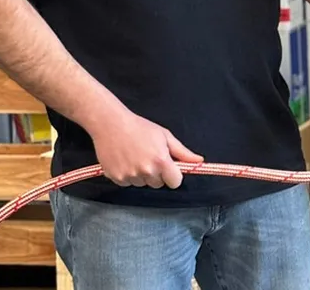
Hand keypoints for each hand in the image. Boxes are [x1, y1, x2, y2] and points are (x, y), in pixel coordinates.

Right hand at [88, 107, 203, 188]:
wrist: (111, 124)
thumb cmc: (140, 127)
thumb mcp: (165, 136)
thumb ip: (182, 152)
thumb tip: (199, 161)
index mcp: (161, 161)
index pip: (175, 182)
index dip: (173, 175)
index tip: (169, 167)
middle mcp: (146, 171)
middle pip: (158, 184)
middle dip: (157, 174)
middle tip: (149, 157)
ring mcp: (130, 176)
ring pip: (142, 184)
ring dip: (142, 175)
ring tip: (135, 156)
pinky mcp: (116, 178)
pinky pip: (128, 183)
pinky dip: (128, 175)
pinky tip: (125, 160)